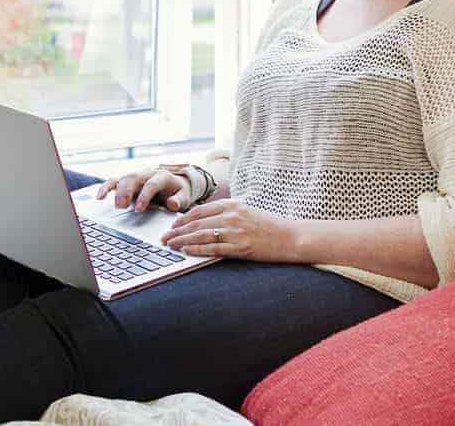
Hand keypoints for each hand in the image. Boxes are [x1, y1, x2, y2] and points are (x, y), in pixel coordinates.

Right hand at [95, 168, 191, 212]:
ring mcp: (137, 176)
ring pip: (124, 178)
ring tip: (115, 205)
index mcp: (163, 176)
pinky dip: (107, 187)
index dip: (144, 196)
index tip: (138, 209)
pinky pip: (115, 181)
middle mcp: (148, 173)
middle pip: (134, 177)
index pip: (152, 184)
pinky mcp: (128, 181)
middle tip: (121, 206)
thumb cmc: (178, 193)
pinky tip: (100, 197)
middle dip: (127, 191)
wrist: (176, 185)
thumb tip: (172, 203)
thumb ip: (179, 200)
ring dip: (117, 190)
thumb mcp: (184, 197)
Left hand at [160, 199, 297, 260]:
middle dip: (177, 231)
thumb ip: (227, 213)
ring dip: (182, 240)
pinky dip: (197, 249)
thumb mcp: (246, 211)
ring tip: (170, 245)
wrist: (290, 236)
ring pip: (201, 235)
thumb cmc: (269, 225)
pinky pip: (213, 248)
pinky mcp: (241, 247)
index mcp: (232, 205)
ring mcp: (236, 232)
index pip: (200, 210)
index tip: (172, 225)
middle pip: (196, 223)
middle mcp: (232, 216)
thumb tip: (205, 220)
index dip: (183, 218)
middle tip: (164, 238)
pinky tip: (186, 251)